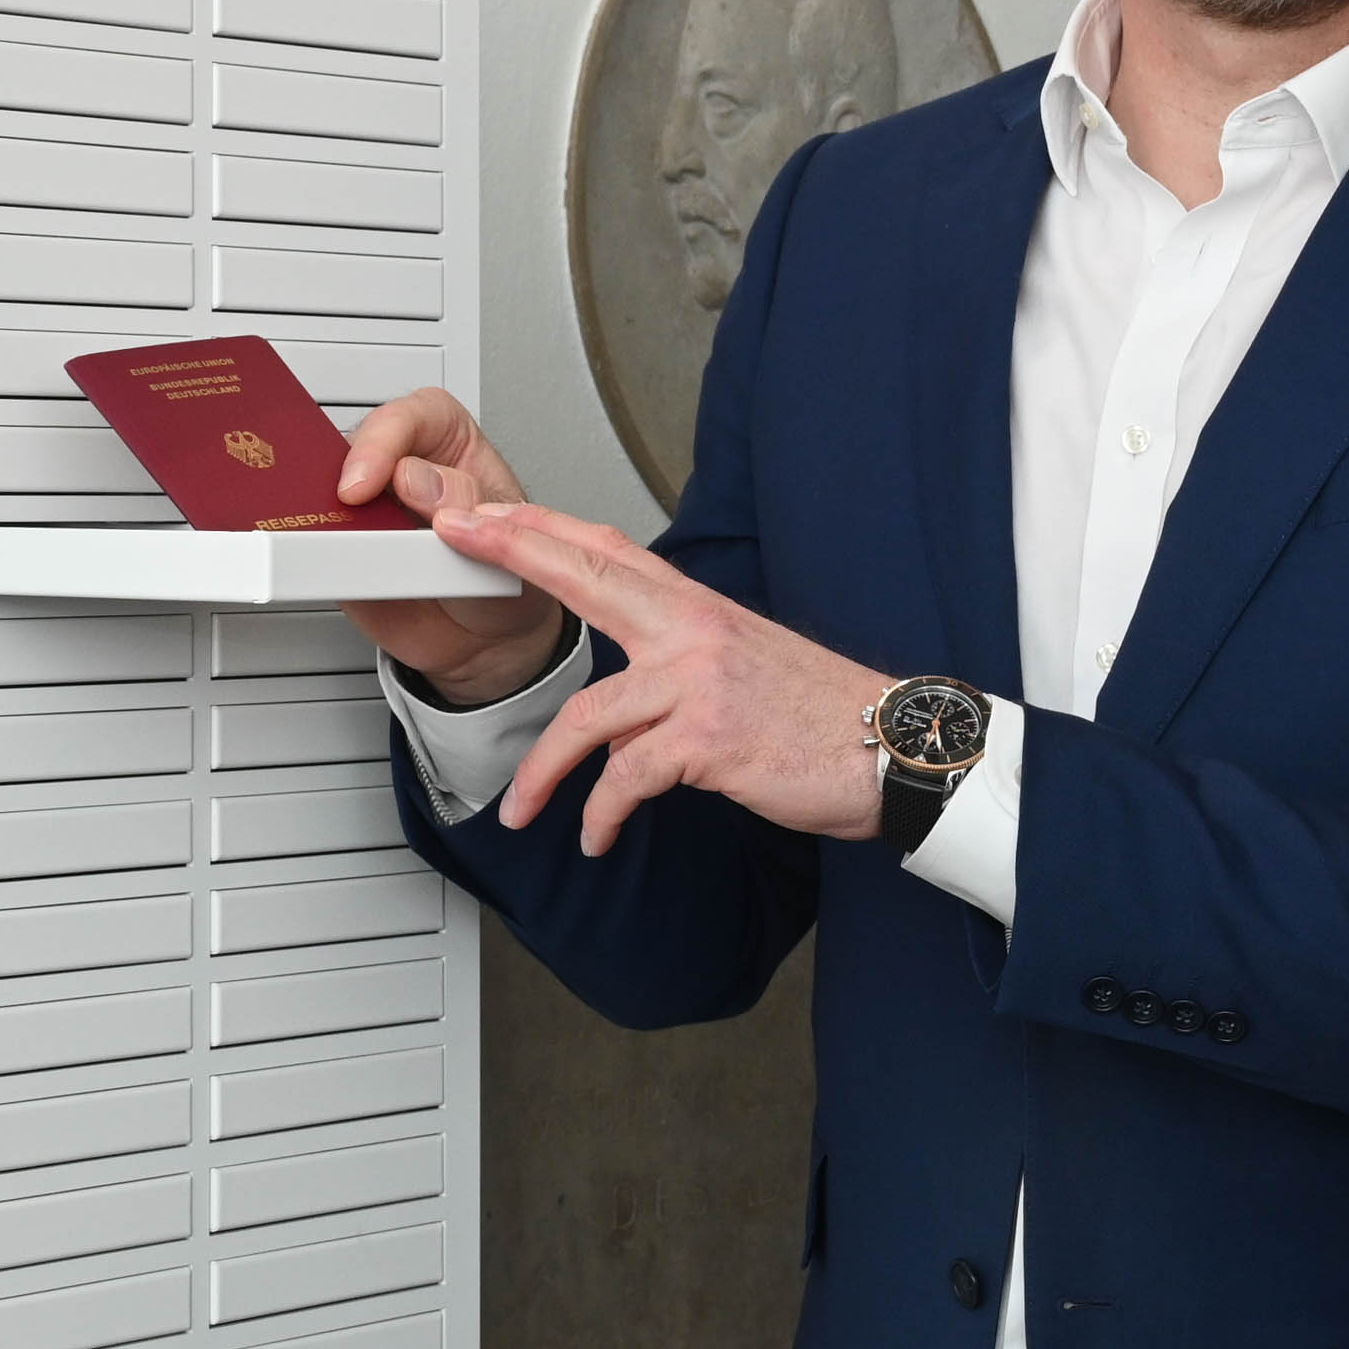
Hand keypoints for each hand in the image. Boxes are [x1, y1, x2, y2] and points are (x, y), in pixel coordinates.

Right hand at [330, 391, 571, 702]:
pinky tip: (319, 559)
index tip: (372, 478)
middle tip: (349, 504)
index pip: (414, 417)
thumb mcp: (511, 538)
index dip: (386, 439)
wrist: (490, 644)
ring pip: (327, 490)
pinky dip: (309, 550)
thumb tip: (417, 477)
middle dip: (346, 470)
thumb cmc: (506, 579)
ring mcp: (371, 513)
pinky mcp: (344, 553)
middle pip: (357, 446)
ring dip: (321, 507)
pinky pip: (314, 544)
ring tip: (330, 532)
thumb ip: (470, 503)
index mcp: (451, 447)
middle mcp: (405, 471)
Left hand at [420, 498, 898, 852]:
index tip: (491, 511)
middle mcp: (695, 632)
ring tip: (520, 810)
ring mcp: (700, 684)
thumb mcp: (744, 661)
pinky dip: (601, 815)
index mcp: (700, 610)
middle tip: (457, 540)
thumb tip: (622, 687)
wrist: (891, 749)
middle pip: (589, 578)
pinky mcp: (709, 741)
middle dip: (515, 554)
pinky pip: (626, 778)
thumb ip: (679, 658)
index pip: (611, 550)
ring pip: (588, 716)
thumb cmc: (820, 714)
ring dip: (543, 772)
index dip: (545, 527)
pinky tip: (596, 836)